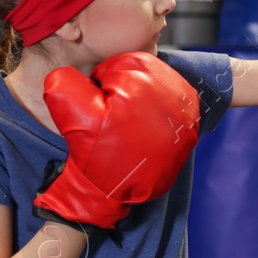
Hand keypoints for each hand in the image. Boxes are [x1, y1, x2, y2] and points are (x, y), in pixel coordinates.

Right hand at [33, 52, 200, 230]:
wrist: (118, 191)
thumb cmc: (98, 153)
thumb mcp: (74, 115)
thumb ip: (65, 84)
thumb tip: (68, 72)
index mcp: (147, 73)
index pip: (114, 66)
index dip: (99, 89)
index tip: (101, 111)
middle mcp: (176, 85)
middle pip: (137, 79)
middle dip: (121, 98)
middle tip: (114, 124)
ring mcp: (188, 107)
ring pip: (151, 95)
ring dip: (137, 109)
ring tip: (127, 131)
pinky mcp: (192, 125)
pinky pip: (166, 114)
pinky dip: (152, 122)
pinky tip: (142, 137)